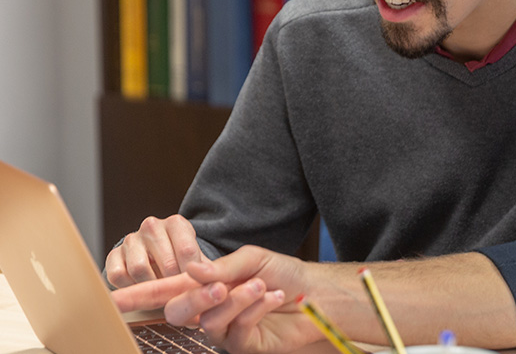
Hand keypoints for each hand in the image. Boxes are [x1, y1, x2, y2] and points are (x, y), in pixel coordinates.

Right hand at [105, 215, 204, 287]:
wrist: (155, 256)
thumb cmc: (181, 259)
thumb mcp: (197, 258)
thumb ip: (205, 269)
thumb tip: (215, 287)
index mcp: (176, 224)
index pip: (187, 251)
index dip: (192, 275)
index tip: (195, 287)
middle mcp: (152, 226)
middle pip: (165, 262)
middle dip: (173, 283)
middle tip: (179, 295)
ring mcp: (131, 240)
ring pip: (139, 269)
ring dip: (151, 286)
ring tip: (161, 293)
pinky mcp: (113, 255)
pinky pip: (118, 275)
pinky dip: (129, 287)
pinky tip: (142, 289)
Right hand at [112, 246, 320, 353]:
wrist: (315, 293)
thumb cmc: (283, 273)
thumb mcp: (252, 260)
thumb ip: (220, 266)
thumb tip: (191, 270)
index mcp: (205, 286)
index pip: (166, 291)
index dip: (139, 295)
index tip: (112, 297)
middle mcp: (209, 310)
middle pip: (178, 312)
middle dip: (196, 297)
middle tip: (221, 284)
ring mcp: (224, 330)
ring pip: (209, 321)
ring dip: (236, 300)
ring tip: (262, 285)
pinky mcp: (243, 344)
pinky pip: (236, 330)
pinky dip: (254, 309)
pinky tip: (274, 297)